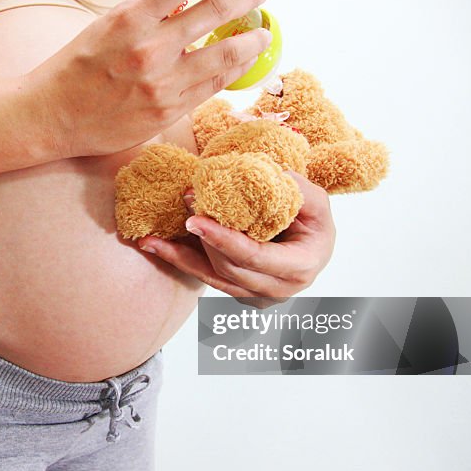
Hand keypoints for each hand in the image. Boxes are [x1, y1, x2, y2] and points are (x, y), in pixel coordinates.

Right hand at [28, 0, 271, 157]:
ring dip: (252, 39)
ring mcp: (162, 84)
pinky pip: (213, 86)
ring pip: (226, 55)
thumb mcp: (104, 25)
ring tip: (262, 32)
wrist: (52, 117)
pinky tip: (243, 61)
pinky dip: (233, 70)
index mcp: (130, 19)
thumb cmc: (75, 69)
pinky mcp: (168, 112)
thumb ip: (144, 9)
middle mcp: (150, 49)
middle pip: (217, 11)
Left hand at [136, 172, 335, 303]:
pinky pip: (205, 277)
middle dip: (202, 237)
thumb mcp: (318, 204)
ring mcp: (254, 295)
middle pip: (227, 267)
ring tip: (151, 237)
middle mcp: (275, 289)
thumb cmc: (315, 224)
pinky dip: (180, 260)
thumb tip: (274, 174)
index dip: (222, 239)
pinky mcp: (236, 291)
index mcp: (298, 269)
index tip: (195, 219)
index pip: (252, 256)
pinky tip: (154, 246)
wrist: (312, 246)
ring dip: (180, 255)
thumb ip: (301, 191)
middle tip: (185, 203)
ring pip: (210, 277)